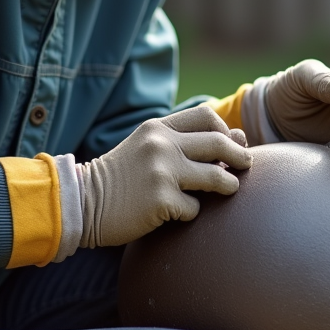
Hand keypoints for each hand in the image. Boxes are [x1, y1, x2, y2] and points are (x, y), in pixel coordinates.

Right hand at [78, 104, 250, 247]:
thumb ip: (182, 141)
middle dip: (240, 155)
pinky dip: (192, 213)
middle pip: (219, 143)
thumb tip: (238, 138)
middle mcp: (161, 145)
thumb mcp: (146, 147)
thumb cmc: (120, 178)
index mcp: (157, 128)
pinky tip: (178, 213)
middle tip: (247, 165)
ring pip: (217, 177)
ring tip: (229, 189)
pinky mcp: (161, 200)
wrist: (82, 202)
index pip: (206, 116)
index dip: (225, 130)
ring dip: (229, 185)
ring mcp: (162, 172)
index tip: (231, 144)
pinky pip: (195, 208)